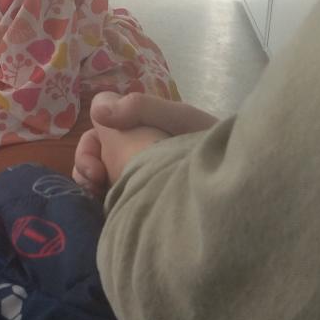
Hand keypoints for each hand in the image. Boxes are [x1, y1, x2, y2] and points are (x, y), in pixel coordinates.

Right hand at [71, 92, 213, 197]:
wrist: (234, 186)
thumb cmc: (207, 148)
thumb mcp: (178, 119)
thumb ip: (140, 108)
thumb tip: (96, 111)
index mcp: (140, 131)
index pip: (100, 134)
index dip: (91, 146)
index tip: (96, 166)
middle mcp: (134, 153)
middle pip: (94, 158)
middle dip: (86, 168)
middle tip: (94, 183)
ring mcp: (137, 180)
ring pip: (98, 181)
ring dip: (89, 187)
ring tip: (98, 198)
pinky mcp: (140, 203)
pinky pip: (110, 203)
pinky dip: (102, 204)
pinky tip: (108, 211)